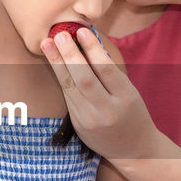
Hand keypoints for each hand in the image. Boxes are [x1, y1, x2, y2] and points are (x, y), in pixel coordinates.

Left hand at [40, 29, 158, 160]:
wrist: (133, 149)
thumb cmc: (132, 113)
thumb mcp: (130, 92)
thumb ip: (110, 73)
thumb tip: (88, 43)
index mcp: (126, 97)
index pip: (106, 69)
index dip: (92, 49)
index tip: (82, 31)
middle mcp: (107, 110)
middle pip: (84, 79)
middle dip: (69, 55)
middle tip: (59, 34)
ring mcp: (90, 120)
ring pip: (70, 87)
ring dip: (57, 63)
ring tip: (47, 44)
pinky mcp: (78, 125)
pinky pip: (68, 96)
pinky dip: (60, 77)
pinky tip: (54, 62)